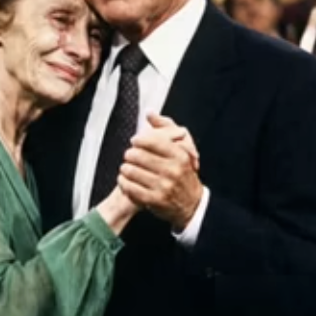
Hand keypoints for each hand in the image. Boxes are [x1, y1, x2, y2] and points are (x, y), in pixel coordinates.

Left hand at [119, 113, 203, 230]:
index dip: (139, 140)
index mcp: (179, 155)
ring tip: (126, 168)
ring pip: (131, 171)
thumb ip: (165, 128)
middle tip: (129, 155)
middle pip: (138, 156)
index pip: (152, 141)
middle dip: (129, 155)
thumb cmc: (182, 172)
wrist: (191, 204)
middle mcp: (172, 170)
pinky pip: (130, 188)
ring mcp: (163, 186)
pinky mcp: (155, 200)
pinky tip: (124, 180)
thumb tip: (149, 112)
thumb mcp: (181, 148)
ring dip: (124, 168)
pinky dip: (123, 182)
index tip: (135, 141)